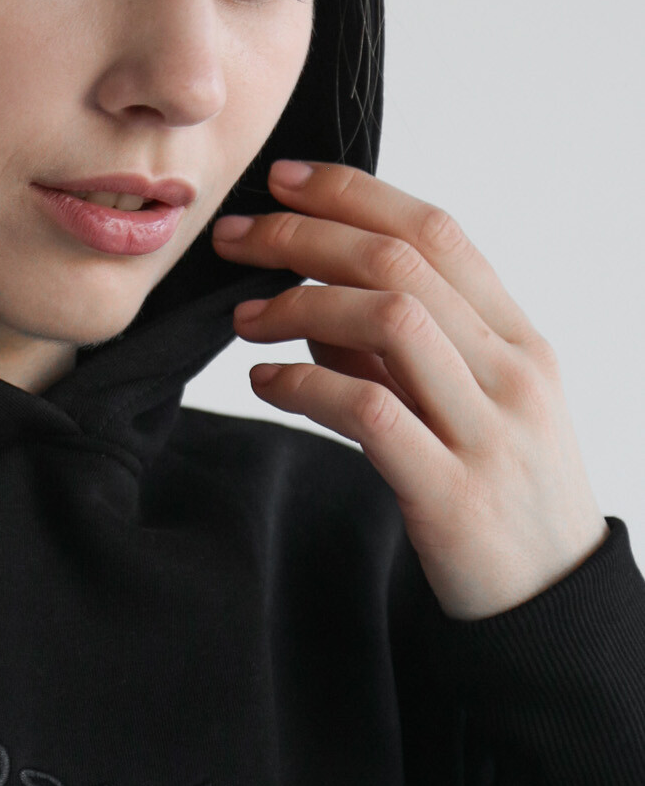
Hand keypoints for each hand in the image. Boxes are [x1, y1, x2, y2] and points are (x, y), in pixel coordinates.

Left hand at [213, 159, 606, 620]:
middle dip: (306, 236)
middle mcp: (513, 373)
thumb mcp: (463, 406)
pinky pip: (369, 413)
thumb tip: (310, 293)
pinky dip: (306, 384)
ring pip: (392, 322)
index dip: (355, 194)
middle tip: (237, 237)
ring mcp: (489, 432)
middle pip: (403, 263)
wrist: (549, 605)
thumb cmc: (497, 497)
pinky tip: (265, 380)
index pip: (439, 232)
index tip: (284, 180)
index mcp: (520, 340)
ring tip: (244, 317)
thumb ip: (398, 351)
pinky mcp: (453, 495)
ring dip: (300, 304)